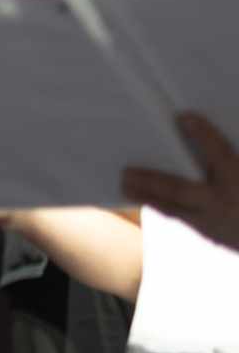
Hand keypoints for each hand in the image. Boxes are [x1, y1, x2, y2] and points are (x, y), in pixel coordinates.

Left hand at [122, 113, 238, 250]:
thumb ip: (229, 161)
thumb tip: (208, 133)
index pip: (221, 153)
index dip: (205, 135)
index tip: (185, 117)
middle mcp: (226, 203)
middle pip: (180, 189)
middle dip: (150, 179)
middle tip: (125, 171)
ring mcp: (217, 224)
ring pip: (174, 209)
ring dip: (147, 197)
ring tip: (123, 187)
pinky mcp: (212, 235)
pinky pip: (182, 218)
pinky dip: (163, 207)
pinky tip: (147, 199)